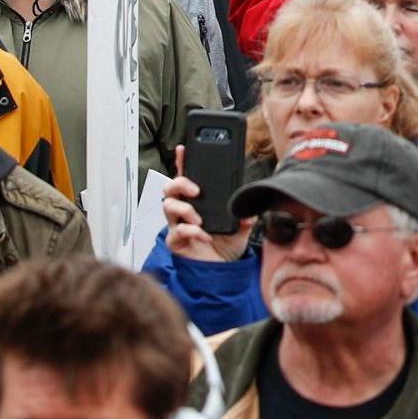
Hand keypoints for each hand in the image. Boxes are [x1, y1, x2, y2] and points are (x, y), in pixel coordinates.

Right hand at [162, 147, 252, 261]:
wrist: (223, 270)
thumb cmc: (227, 244)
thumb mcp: (242, 227)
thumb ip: (245, 216)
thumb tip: (249, 212)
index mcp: (199, 201)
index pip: (189, 177)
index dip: (184, 161)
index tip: (184, 148)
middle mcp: (186, 210)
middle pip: (171, 187)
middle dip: (181, 183)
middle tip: (196, 190)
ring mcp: (178, 225)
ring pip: (168, 206)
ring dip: (184, 208)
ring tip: (199, 219)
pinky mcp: (176, 241)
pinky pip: (175, 231)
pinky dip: (189, 231)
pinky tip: (202, 234)